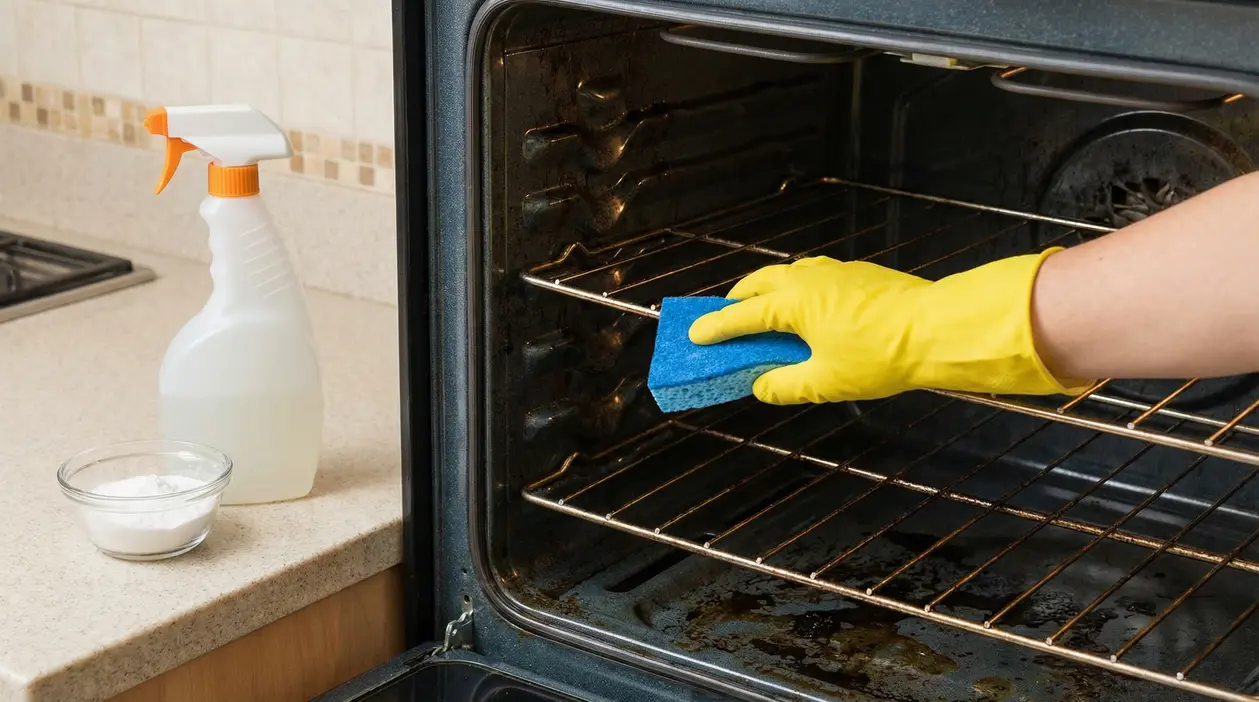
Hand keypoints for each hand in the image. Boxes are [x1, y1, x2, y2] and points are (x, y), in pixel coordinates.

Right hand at [689, 254, 1088, 404]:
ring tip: (763, 310)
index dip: (715, 328)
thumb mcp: (825, 382)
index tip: (694, 336)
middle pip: (759, 283)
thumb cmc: (877, 357)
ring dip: (767, 290)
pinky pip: (813, 274)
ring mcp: (834, 271)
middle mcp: (807, 278)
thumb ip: (784, 384)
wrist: (936, 327)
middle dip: (737, 300)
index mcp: (791, 303)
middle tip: (725, 319)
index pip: (741, 316)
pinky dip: (796, 287)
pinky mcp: (858, 273)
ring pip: (788, 273)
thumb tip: (759, 385)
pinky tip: (808, 305)